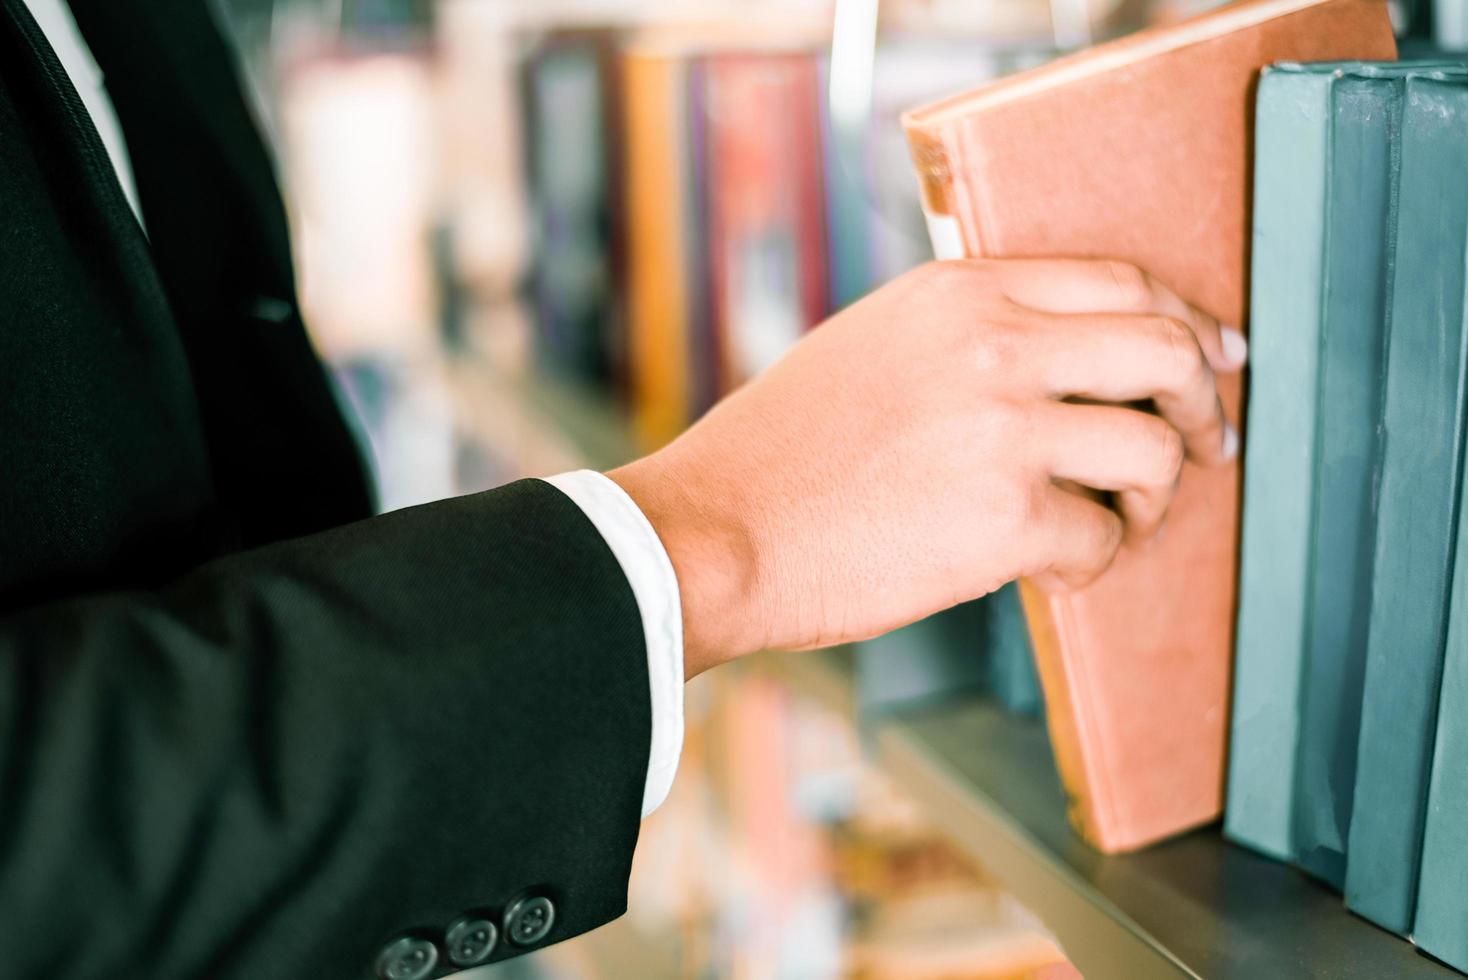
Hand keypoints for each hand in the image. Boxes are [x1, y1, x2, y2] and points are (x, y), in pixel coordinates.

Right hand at [609, 258, 1245, 677]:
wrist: (719, 530)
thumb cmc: (780, 453)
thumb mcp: (871, 345)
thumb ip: (961, 334)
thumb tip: (1054, 364)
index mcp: (958, 291)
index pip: (1118, 280)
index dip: (1185, 320)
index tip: (1212, 356)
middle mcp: (993, 343)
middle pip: (1165, 350)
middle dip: (1201, 404)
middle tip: (1203, 444)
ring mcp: (1003, 427)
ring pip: (1154, 449)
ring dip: (1155, 494)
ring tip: (1118, 520)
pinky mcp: (1004, 517)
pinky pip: (1103, 537)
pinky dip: (1096, 561)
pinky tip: (1058, 569)